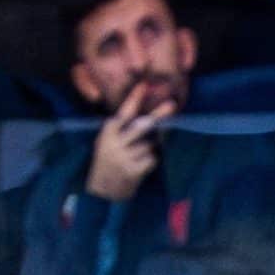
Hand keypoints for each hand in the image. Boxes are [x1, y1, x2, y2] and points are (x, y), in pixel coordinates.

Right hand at [84, 81, 171, 202]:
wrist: (102, 190)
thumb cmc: (109, 161)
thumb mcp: (109, 141)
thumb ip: (124, 129)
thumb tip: (150, 117)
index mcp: (108, 132)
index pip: (123, 112)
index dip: (134, 98)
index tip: (144, 85)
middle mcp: (114, 142)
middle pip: (142, 125)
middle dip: (158, 115)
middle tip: (172, 104)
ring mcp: (124, 157)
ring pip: (150, 145)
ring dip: (151, 148)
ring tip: (137, 156)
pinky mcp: (133, 171)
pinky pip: (152, 159)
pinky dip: (151, 161)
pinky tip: (140, 166)